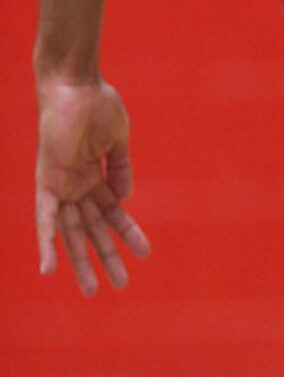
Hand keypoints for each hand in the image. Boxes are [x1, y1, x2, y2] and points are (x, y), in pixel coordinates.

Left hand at [35, 79, 151, 295]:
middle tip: (120, 286)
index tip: (145, 253)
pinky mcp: (48, 182)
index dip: (128, 233)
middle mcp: (76, 186)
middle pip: (92, 230)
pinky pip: (45, 219)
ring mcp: (61, 186)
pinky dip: (46, 243)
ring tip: (92, 291)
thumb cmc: (98, 104)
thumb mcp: (118, 140)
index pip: (113, 213)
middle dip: (106, 258)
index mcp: (95, 176)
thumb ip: (120, 169)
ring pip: (71, 233)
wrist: (76, 85)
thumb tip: (123, 201)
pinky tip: (49, 270)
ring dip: (80, 261)